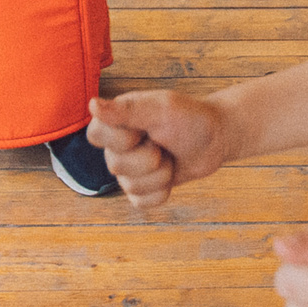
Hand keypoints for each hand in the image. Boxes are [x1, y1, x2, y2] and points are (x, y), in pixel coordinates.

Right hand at [87, 91, 234, 209]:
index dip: (122, 138)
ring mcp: (127, 171)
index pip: (96, 136)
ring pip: (131, 186)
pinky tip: (171, 175)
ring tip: (170, 156)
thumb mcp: (162, 108)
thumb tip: (92, 104)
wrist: (215, 139)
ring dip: (161, 174)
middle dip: (150, 157)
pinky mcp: (141, 190)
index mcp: (115, 121)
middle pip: (116, 166)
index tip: (144, 129)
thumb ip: (127, 110)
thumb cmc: (189, 118)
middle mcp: (116, 147)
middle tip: (164, 143)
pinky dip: (162, 191)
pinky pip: (142, 202)